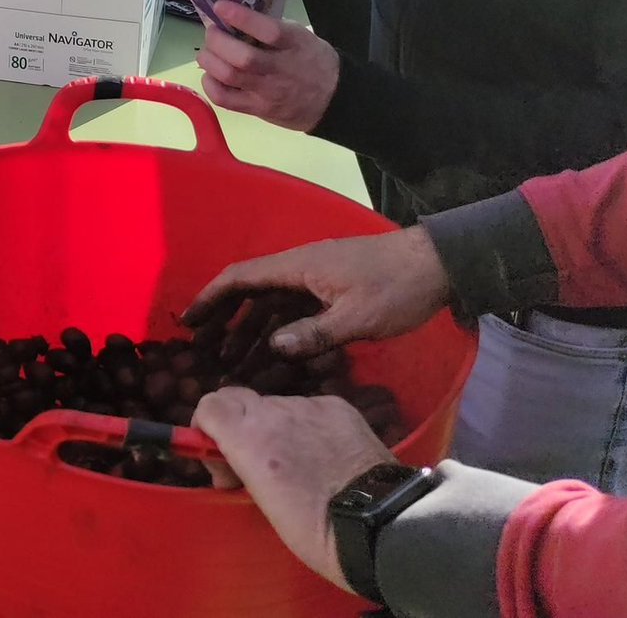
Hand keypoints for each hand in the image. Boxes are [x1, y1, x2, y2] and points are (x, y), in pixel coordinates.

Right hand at [185, 226, 450, 358]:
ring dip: (252, 329)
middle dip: (225, 319)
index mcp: (298, 266)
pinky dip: (280, 329)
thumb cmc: (397, 288)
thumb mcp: (357, 317)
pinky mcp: (333, 289)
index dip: (211, 298)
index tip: (189, 321)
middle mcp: (300, 268)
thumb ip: (314, 333)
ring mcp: (317, 278)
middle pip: (250, 292)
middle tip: (205, 351)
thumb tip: (273, 348)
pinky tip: (275, 354)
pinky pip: (295, 309)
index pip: (240, 278)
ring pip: (273, 304)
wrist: (438, 266)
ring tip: (234, 361)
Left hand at [194, 0, 337, 130]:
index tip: (221, 7)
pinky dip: (210, 84)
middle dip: (217, 41)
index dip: (241, 18)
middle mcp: (281, 70)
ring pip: (229, 77)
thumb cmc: (314, 61)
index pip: (268, 31)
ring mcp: (268, 92)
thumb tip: (237, 16)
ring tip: (208, 52)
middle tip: (212, 32)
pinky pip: (225, 99)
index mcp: (295, 45)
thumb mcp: (302, 37)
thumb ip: (273, 28)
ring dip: (210, 60)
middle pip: (242, 57)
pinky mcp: (258, 110)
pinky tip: (211, 74)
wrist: (333, 101)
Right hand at [194, 388, 394, 590]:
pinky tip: (328, 455)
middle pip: (242, 401)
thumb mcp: (264, 503)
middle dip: (240, 426)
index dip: (206, 425)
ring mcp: (310, 405)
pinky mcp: (340, 406)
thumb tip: (231, 463)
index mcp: (250, 438)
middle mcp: (276, 412)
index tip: (217, 454)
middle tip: (255, 462)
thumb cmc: (315, 529)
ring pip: (279, 407)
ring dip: (278, 428)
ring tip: (302, 464)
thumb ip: (243, 467)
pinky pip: (312, 409)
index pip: (209, 405)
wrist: (381, 524)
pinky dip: (310, 426)